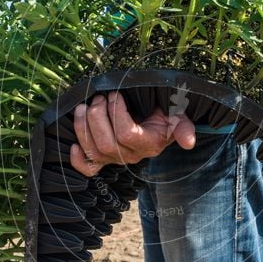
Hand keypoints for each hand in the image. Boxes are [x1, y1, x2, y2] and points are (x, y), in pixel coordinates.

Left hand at [70, 91, 195, 176]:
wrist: (156, 124)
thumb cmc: (165, 116)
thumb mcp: (178, 117)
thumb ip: (183, 127)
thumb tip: (188, 142)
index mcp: (148, 144)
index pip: (126, 134)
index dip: (116, 112)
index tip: (115, 93)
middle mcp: (131, 155)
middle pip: (106, 144)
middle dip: (97, 117)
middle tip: (98, 98)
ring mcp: (115, 159)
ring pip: (94, 151)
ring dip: (83, 127)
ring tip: (84, 107)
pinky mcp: (103, 160)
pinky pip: (88, 168)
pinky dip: (77, 159)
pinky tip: (73, 145)